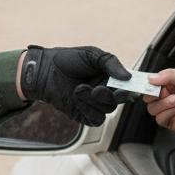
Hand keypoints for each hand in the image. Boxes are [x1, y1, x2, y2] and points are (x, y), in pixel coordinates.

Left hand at [20, 46, 134, 125]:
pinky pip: (95, 119)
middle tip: (98, 89)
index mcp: (109, 77)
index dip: (130, 89)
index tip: (126, 89)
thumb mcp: (90, 55)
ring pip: (107, 110)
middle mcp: (104, 91)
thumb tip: (128, 77)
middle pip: (119, 101)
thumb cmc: (67, 59)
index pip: (127, 87)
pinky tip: (76, 98)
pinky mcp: (84, 115)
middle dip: (109, 96)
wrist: (44, 71)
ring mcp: (94, 104)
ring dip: (93, 100)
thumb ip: (111, 63)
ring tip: (78, 88)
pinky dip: (88, 109)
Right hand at [144, 69, 174, 133]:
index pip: (152, 84)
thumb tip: (151, 78)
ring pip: (152, 109)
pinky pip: (161, 120)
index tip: (149, 84)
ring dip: (161, 104)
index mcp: (171, 84)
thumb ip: (169, 75)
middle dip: (152, 95)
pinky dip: (166, 114)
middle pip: (149, 97)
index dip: (148, 84)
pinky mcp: (174, 122)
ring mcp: (171, 110)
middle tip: (163, 92)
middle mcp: (169, 96)